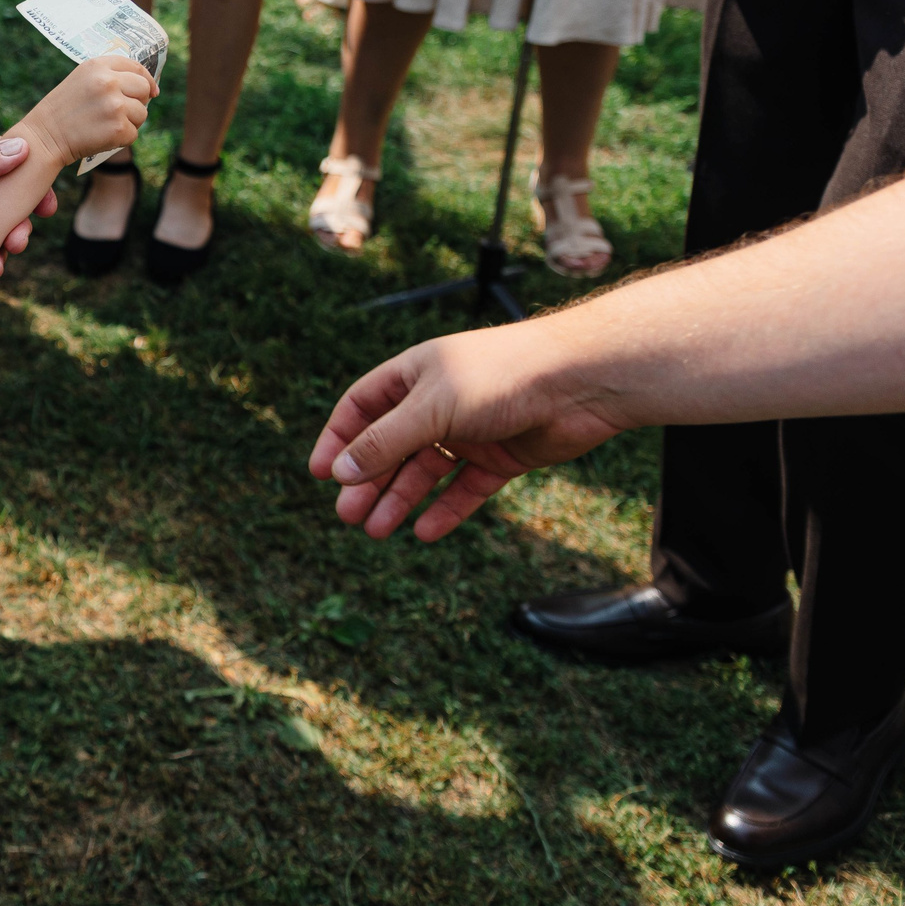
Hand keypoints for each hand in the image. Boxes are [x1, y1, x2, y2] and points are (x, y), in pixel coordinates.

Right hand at [21, 57, 156, 163]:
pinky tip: (102, 138)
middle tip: (122, 113)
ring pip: (142, 114)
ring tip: (106, 126)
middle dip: (138, 102)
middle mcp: (108, 82)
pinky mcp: (118, 128)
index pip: (136, 66)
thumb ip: (109, 77)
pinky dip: (122, 139)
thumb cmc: (62, 110)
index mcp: (98, 65)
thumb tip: (148, 88)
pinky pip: (134, 134)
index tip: (151, 91)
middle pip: (143, 89)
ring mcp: (115, 105)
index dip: (146, 79)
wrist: (42, 138)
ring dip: (130, 122)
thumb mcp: (81, 80)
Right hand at [306, 326, 634, 541]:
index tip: (321, 475)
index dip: (339, 440)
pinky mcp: (503, 457)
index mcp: (415, 375)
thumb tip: (340, 472)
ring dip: (401, 499)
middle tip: (348, 516)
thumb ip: (385, 442)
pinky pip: (465, 488)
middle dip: (368, 480)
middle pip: (391, 446)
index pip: (361, 408)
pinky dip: (445, 509)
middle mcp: (439, 402)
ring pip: (426, 471)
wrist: (583, 381)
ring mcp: (472, 430)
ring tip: (378, 531)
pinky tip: (425, 531)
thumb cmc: (503, 376)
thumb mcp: (432, 408)